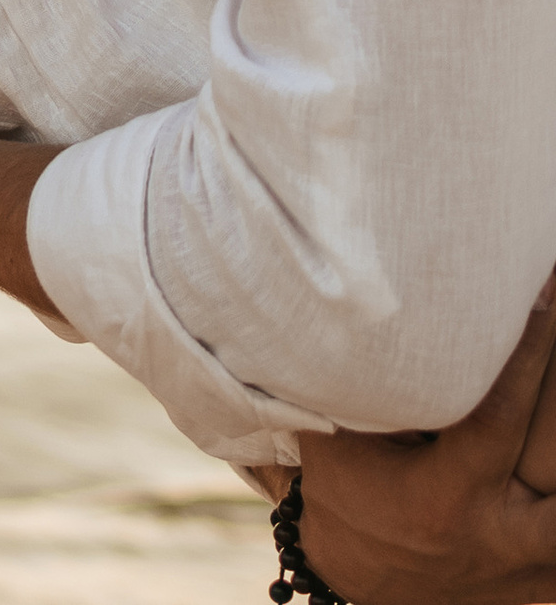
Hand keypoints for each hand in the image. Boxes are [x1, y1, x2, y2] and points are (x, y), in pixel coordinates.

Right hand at [291, 274, 555, 604]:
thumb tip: (365, 304)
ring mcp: (532, 560)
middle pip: (555, 448)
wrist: (369, 582)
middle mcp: (498, 532)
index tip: (537, 297)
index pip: (495, 417)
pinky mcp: (552, 575)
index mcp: (442, 497)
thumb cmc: (347, 489)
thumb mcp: (338, 439)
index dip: (523, 356)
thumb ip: (359, 386)